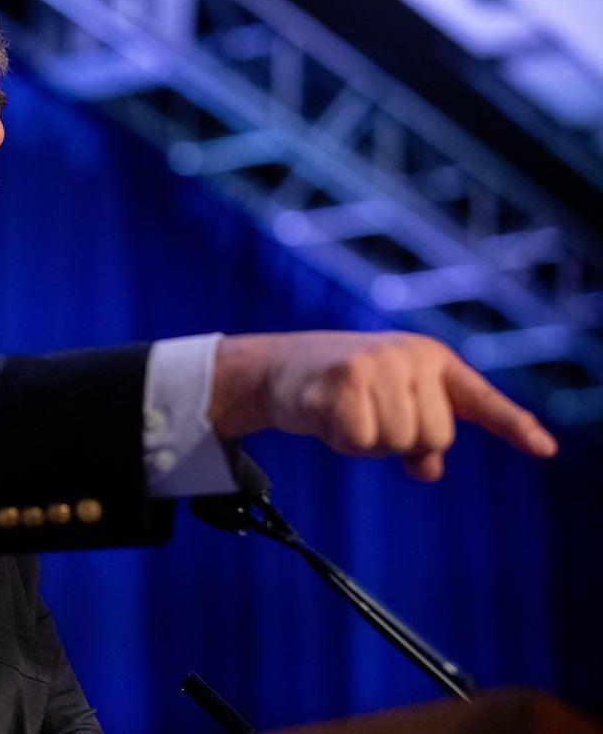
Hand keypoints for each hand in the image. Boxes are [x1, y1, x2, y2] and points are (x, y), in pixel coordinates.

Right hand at [208, 331, 557, 480]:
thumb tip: (429, 469)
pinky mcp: (343, 380)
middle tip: (367, 417)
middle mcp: (410, 356)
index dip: (513, 425)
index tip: (545, 449)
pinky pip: (360, 439)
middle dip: (400, 441)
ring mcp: (376, 365)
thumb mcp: (389, 406)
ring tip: (345, 414)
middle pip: (434, 436)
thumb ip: (420, 436)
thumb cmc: (342, 391)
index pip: (480, 399)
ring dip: (367, 441)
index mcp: (431, 359)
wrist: (280, 368)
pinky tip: (326, 415)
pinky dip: (342, 440)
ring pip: (397, 441)